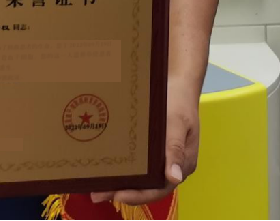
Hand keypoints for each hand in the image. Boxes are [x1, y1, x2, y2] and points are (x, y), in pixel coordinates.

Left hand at [90, 78, 199, 207]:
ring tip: (96, 187)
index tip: (118, 195)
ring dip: (120, 183)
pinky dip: (124, 169)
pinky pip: (138, 165)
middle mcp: (172, 166)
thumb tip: (174, 178)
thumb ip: (175, 148)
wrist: (179, 83)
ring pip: (141, 178)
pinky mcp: (152, 150)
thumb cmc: (180, 102)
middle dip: (123, 192)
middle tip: (97, 194)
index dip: (139, 195)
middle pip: (147, 187)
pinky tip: (107, 169)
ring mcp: (162, 158)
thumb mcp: (178, 123)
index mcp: (183, 164)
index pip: (160, 188)